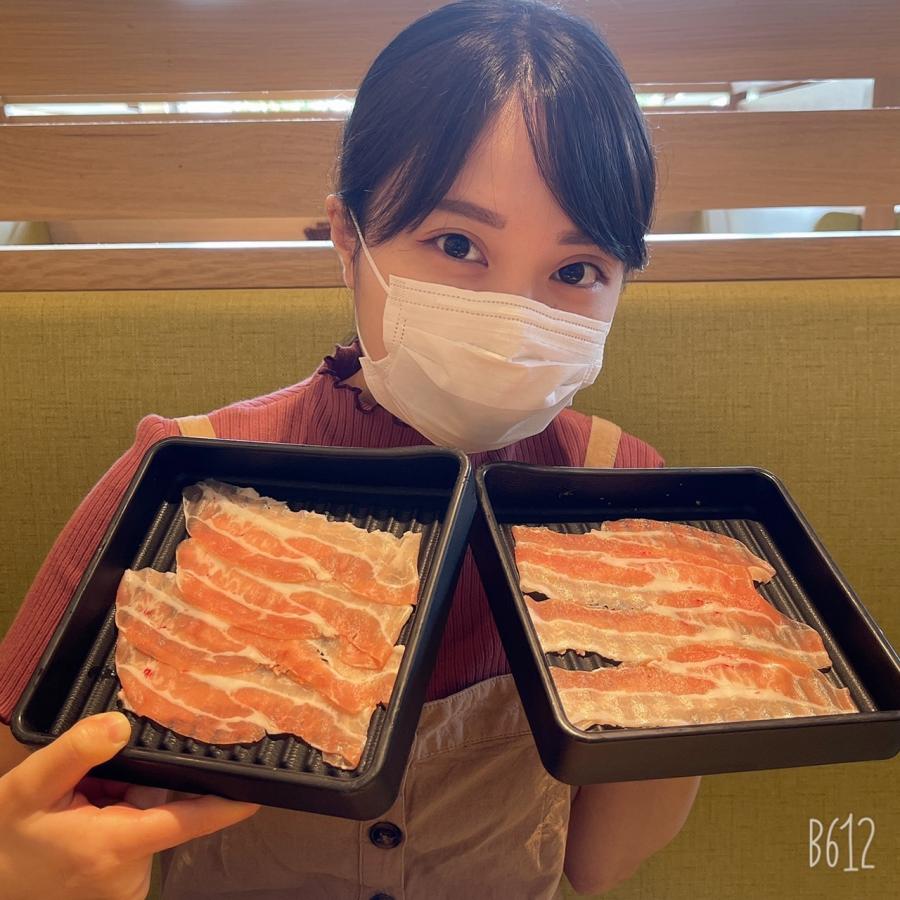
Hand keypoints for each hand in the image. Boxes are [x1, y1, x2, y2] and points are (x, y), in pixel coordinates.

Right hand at [0, 711, 259, 899]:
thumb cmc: (5, 840)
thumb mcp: (26, 788)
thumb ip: (74, 752)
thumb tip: (120, 723)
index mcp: (115, 846)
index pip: (190, 822)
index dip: (228, 805)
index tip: (259, 788)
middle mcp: (130, 872)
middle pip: (167, 810)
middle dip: (147, 783)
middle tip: (103, 775)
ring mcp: (126, 883)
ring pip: (150, 820)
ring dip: (130, 801)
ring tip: (85, 797)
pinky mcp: (121, 884)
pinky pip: (137, 835)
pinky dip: (121, 817)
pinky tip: (88, 812)